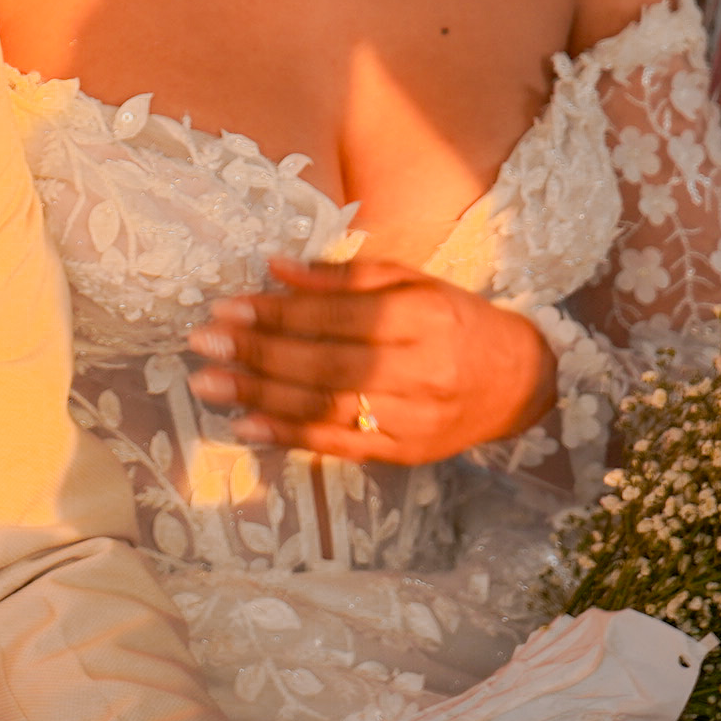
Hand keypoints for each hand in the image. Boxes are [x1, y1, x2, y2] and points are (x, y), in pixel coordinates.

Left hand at [183, 257, 557, 463]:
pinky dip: (289, 437)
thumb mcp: (412, 281)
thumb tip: (277, 268)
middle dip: (258, 354)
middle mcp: (421, 370)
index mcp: (424, 316)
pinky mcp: (404, 453)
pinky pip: (339, 446)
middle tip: (203, 344)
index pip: (339, 316)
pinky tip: (246, 427)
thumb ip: (345, 277)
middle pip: (328, 364)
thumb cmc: (455, 320)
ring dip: (260, 398)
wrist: (517, 382)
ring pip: (328, 408)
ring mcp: (413, 419)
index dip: (280, 313)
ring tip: (207, 384)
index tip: (228, 306)